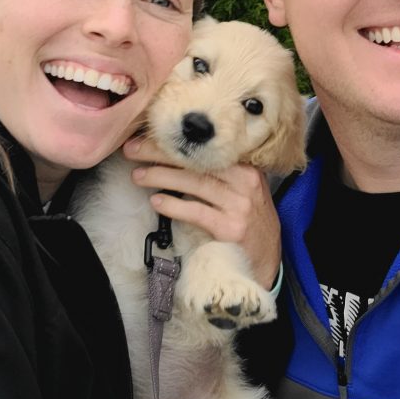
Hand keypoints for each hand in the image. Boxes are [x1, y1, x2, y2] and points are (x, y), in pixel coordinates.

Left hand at [123, 137, 280, 288]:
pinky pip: (197, 212)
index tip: (147, 136)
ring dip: (161, 176)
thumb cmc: (250, 224)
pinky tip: (157, 202)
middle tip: (132, 150)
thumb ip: (220, 176)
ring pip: (195, 182)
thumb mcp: (243, 193)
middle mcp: (246, 182)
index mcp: (247, 168)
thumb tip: (175, 160)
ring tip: (138, 175)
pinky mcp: (232, 228)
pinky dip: (174, 206)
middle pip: (198, 161)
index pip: (206, 149)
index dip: (175, 141)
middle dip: (161, 153)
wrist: (267, 262)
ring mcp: (240, 205)